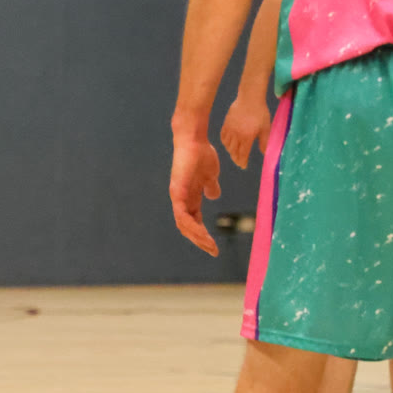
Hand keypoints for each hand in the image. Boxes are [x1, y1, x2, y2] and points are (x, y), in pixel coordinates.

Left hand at [169, 134, 222, 255]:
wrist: (194, 140)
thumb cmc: (201, 154)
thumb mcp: (210, 175)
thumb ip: (210, 186)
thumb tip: (214, 195)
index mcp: (189, 198)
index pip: (193, 221)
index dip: (202, 234)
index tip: (214, 245)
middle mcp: (181, 200)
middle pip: (187, 227)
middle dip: (200, 241)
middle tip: (213, 251)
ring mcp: (178, 197)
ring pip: (184, 225)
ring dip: (197, 237)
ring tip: (210, 245)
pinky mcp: (178, 192)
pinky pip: (183, 215)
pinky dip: (192, 226)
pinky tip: (203, 233)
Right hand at [218, 95, 270, 167]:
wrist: (250, 98)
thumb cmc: (260, 113)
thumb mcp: (265, 128)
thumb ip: (264, 142)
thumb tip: (265, 154)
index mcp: (247, 137)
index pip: (242, 154)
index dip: (242, 162)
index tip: (244, 166)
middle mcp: (236, 135)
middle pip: (233, 151)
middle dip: (236, 158)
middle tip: (239, 163)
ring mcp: (229, 129)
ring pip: (227, 145)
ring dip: (230, 151)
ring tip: (235, 154)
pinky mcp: (226, 123)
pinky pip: (223, 136)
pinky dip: (225, 142)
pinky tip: (228, 144)